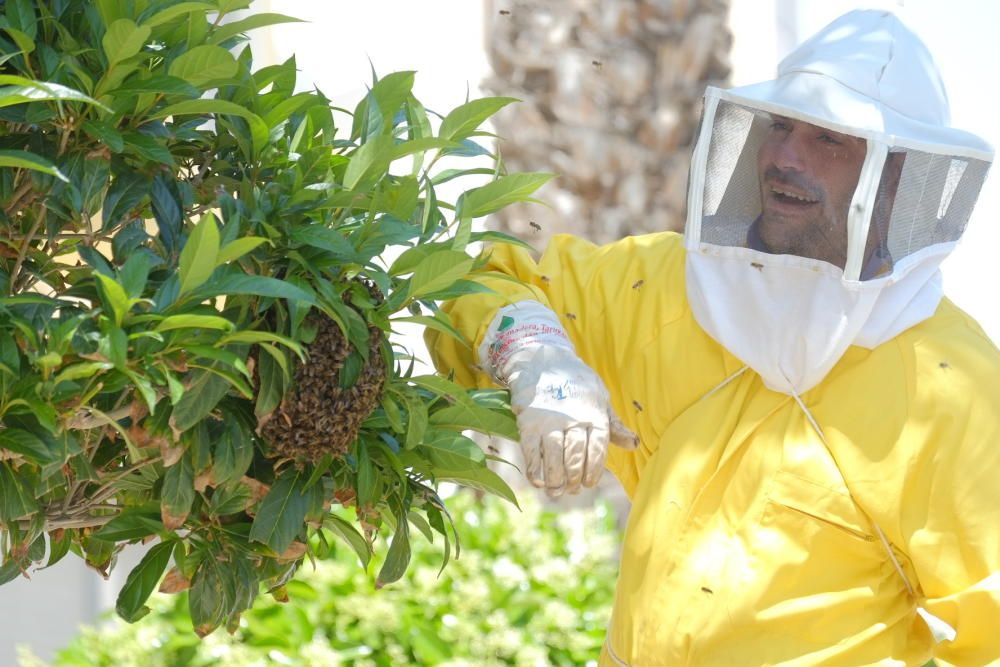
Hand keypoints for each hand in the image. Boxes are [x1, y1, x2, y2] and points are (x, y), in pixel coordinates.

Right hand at [504, 345, 638, 496]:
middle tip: (572, 490)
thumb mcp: (600, 398)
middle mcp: (573, 419)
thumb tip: (633, 445)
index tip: (589, 483)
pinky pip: (531, 452)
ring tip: (556, 491)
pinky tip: (539, 481)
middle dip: (574, 478)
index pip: (598, 449)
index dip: (594, 470)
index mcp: (594, 414)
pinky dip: (534, 470)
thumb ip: (614, 425)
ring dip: (555, 480)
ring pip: (554, 458)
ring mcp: (549, 421)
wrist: (543, 360)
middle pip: (575, 457)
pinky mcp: (528, 423)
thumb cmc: (577, 383)